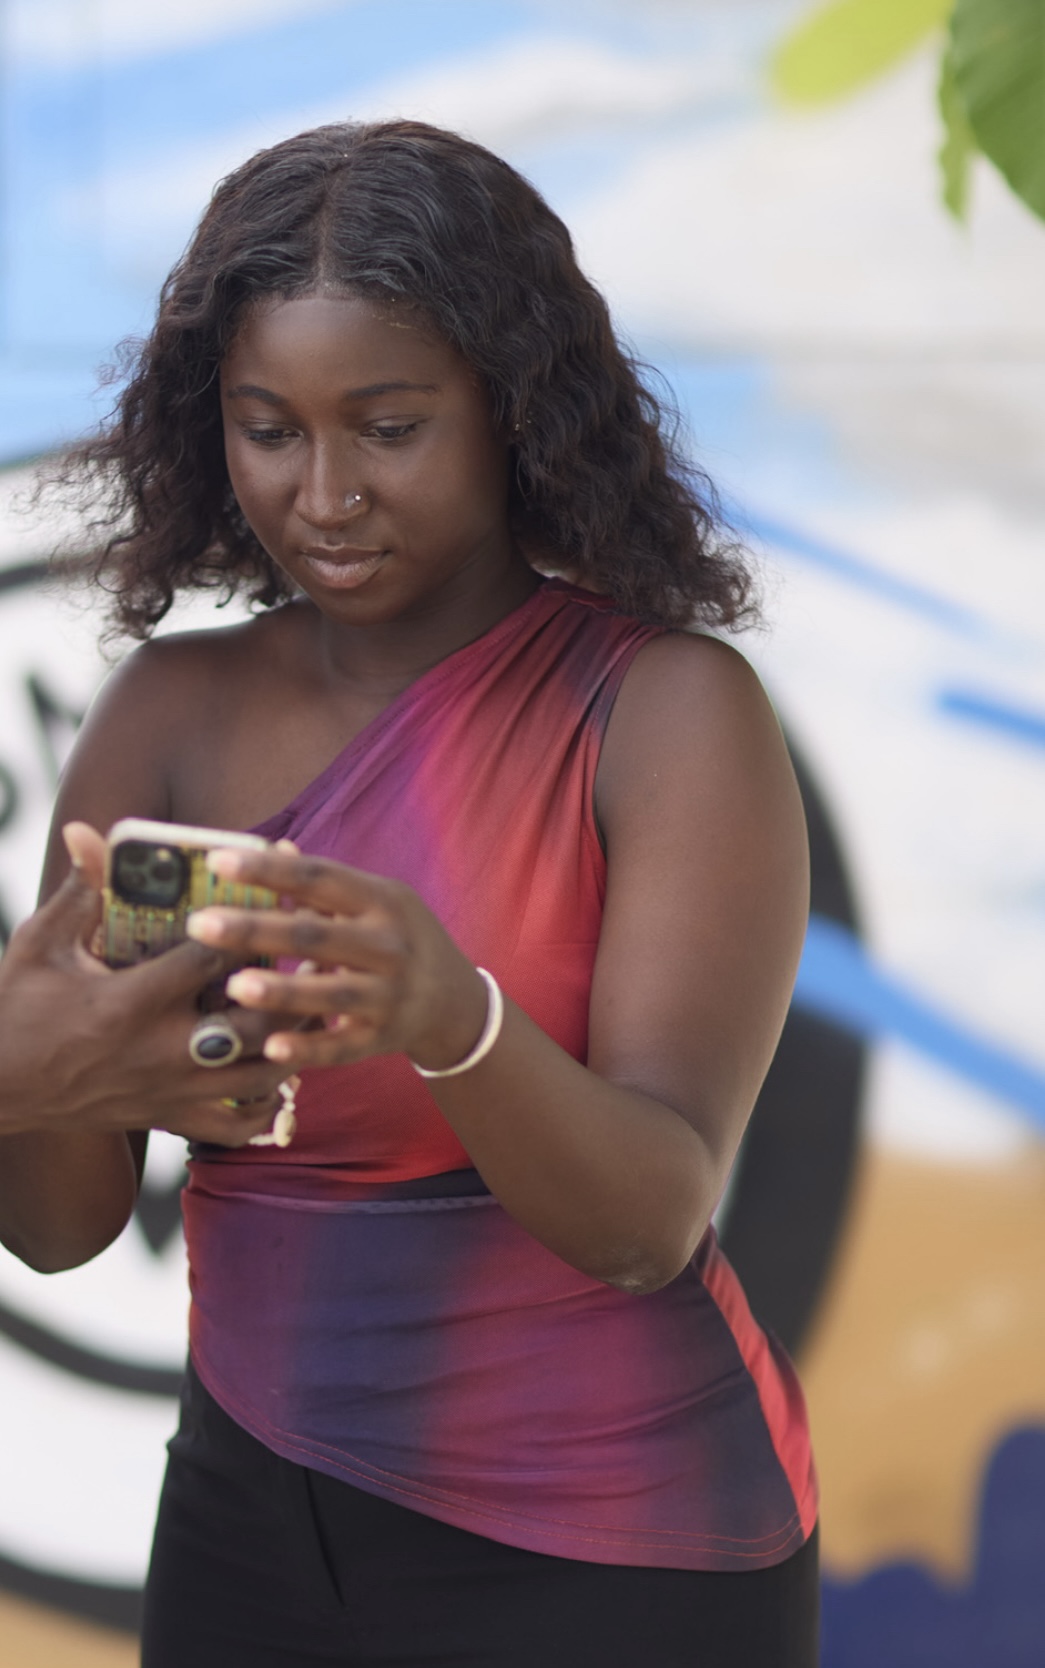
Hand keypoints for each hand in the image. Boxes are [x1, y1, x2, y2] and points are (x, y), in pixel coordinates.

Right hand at [0, 823, 296, 1143]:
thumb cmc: (15, 1009)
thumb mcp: (41, 944)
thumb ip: (80, 891)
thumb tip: (87, 829)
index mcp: (130, 1001)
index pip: (214, 958)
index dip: (253, 925)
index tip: (280, 897)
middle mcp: (159, 1051)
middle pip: (256, 1021)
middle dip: (291, 989)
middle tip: (314, 957)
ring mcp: (169, 1091)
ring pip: (262, 1074)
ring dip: (293, 1041)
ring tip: (312, 1006)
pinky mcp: (168, 1119)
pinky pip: (237, 1125)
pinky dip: (267, 1103)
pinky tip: (277, 1072)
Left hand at [184, 845, 488, 1074]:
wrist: (455, 1002)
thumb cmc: (401, 939)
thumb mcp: (376, 902)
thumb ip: (325, 884)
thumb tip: (276, 846)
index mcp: (382, 901)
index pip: (320, 878)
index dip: (269, 869)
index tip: (217, 861)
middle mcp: (389, 946)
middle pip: (317, 936)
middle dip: (257, 929)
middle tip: (200, 925)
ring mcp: (388, 996)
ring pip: (330, 995)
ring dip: (282, 991)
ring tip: (233, 985)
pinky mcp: (382, 1040)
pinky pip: (341, 1048)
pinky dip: (308, 1049)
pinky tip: (271, 1048)